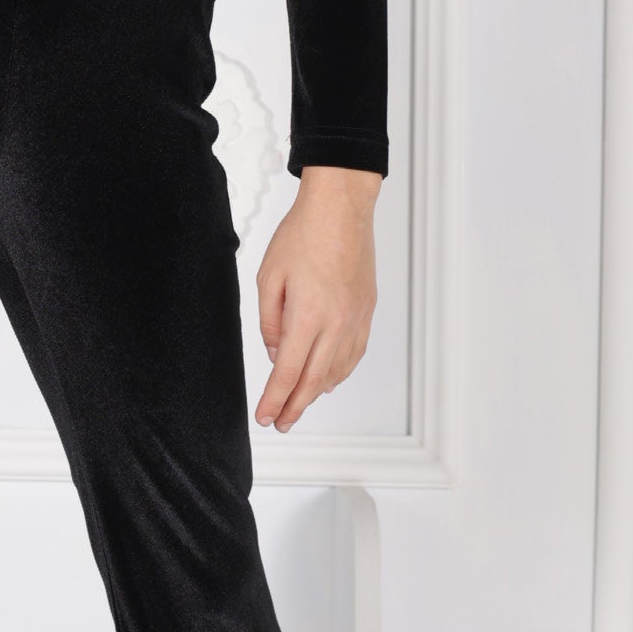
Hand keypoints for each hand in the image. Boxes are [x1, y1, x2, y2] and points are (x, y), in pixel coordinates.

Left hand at [253, 166, 381, 431]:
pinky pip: (353, 355)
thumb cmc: (304, 234)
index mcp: (307, 316)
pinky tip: (327, 378)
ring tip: (298, 404)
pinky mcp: (366, 313)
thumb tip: (273, 351)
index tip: (266, 416)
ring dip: (316, 393)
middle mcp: (336, 324)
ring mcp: (355, 320)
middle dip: (294, 407)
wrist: (341, 210)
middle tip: (281, 421)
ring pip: (336, 372)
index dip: (274, 400)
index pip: (287, 372)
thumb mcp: (268, 278)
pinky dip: (338, 373)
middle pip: (313, 381)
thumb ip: (269, 321)